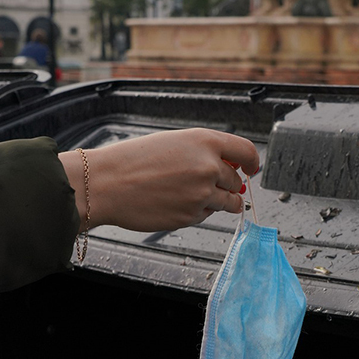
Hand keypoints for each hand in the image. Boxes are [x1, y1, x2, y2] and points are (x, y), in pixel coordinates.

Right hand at [59, 128, 259, 231]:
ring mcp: (202, 194)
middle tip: (206, 183)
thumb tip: (229, 166)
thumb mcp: (173, 142)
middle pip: (236, 180)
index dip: (252, 162)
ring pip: (228, 202)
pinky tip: (175, 203)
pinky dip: (198, 211)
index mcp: (204, 142)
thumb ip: (203, 152)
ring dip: (219, 201)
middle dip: (228, 183)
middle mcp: (208, 167)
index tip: (252, 168)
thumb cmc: (133, 161)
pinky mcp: (191, 217)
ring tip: (194, 196)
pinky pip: (206, 215)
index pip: (247, 151)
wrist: (106, 184)